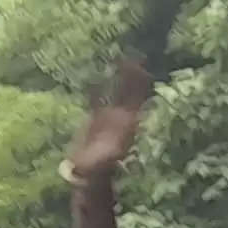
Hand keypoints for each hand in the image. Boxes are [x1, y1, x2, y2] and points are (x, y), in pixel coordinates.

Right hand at [70, 54, 152, 180]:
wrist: (86, 173)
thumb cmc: (95, 169)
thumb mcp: (101, 162)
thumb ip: (104, 156)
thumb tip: (112, 149)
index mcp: (129, 123)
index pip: (139, 97)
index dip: (141, 83)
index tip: (141, 66)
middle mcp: (123, 116)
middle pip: (132, 90)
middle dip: (134, 73)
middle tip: (134, 54)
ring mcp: (111, 115)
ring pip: (118, 90)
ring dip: (119, 75)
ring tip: (119, 57)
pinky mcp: (96, 117)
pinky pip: (98, 97)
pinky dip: (98, 86)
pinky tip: (96, 74)